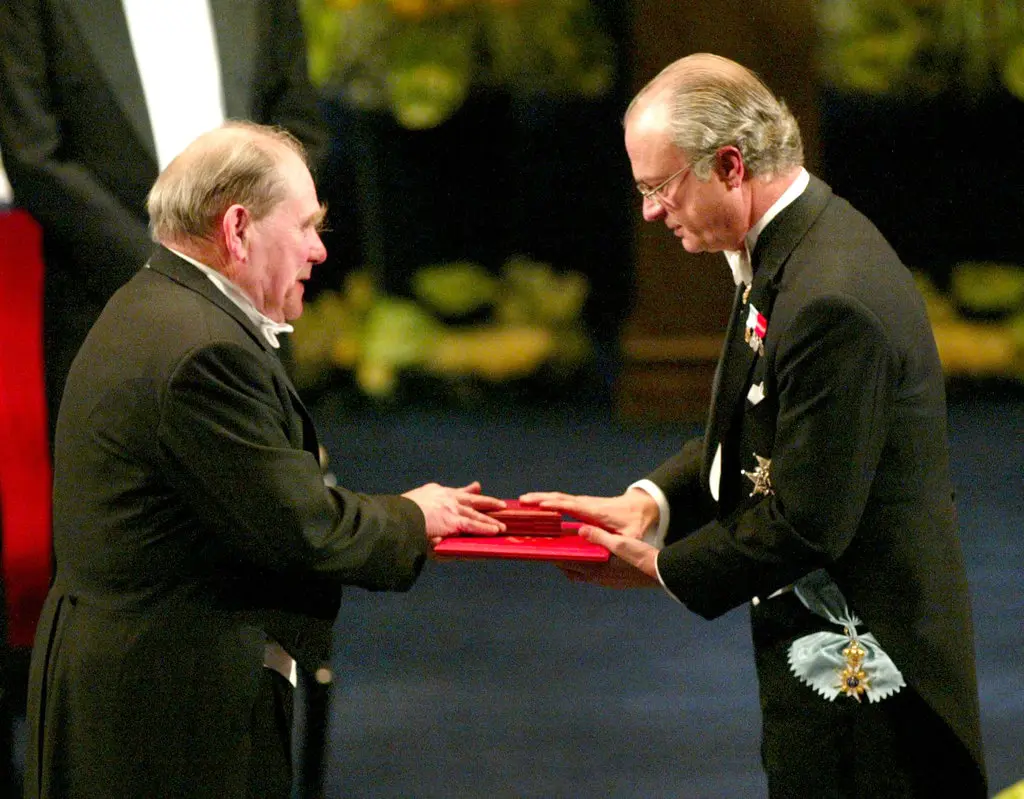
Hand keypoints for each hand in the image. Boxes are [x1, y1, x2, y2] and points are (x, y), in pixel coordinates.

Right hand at [402, 481, 505, 543]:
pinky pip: (473, 526)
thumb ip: (424, 506)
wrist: (398, 517)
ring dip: (489, 520)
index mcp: (435, 492)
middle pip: (471, 500)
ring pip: (475, 514)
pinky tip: (495, 531)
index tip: (477, 488)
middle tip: (500, 504)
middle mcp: (446, 497)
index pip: (456, 492)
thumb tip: (430, 514)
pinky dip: (485, 528)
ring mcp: (452, 508)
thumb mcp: (413, 505)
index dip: (468, 492)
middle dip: (486, 502)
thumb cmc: (400, 513)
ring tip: (501, 525)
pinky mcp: (454, 521)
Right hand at [518, 488, 658, 539]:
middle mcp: (587, 504)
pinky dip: (548, 500)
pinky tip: (537, 504)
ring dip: (541, 497)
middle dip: (540, 498)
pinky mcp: (582, 504)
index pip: (572, 506)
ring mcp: (584, 503)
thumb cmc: (635, 524)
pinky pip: (562, 501)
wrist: (640, 507)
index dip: (556, 505)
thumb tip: (585, 535)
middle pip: (560, 498)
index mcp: (595, 512)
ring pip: (559, 497)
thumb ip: (611, 539)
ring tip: (522, 501)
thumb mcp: (629, 536)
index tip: (540, 504)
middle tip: (521, 500)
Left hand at [557, 524, 660, 588]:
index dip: (556, 556)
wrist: (661, 573)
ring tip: (569, 553)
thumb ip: (599, 537)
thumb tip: (581, 529)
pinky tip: (591, 558)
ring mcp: (607, 581)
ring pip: (583, 574)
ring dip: (574, 565)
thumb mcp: (620, 543)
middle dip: (562, 561)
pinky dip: (586, 567)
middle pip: (572, 571)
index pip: (569, 563)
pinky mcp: (614, 581)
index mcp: (598, 569)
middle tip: (554, 550)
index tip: (546, 549)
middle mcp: (599, 578)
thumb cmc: (642, 559)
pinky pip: (593, 575)